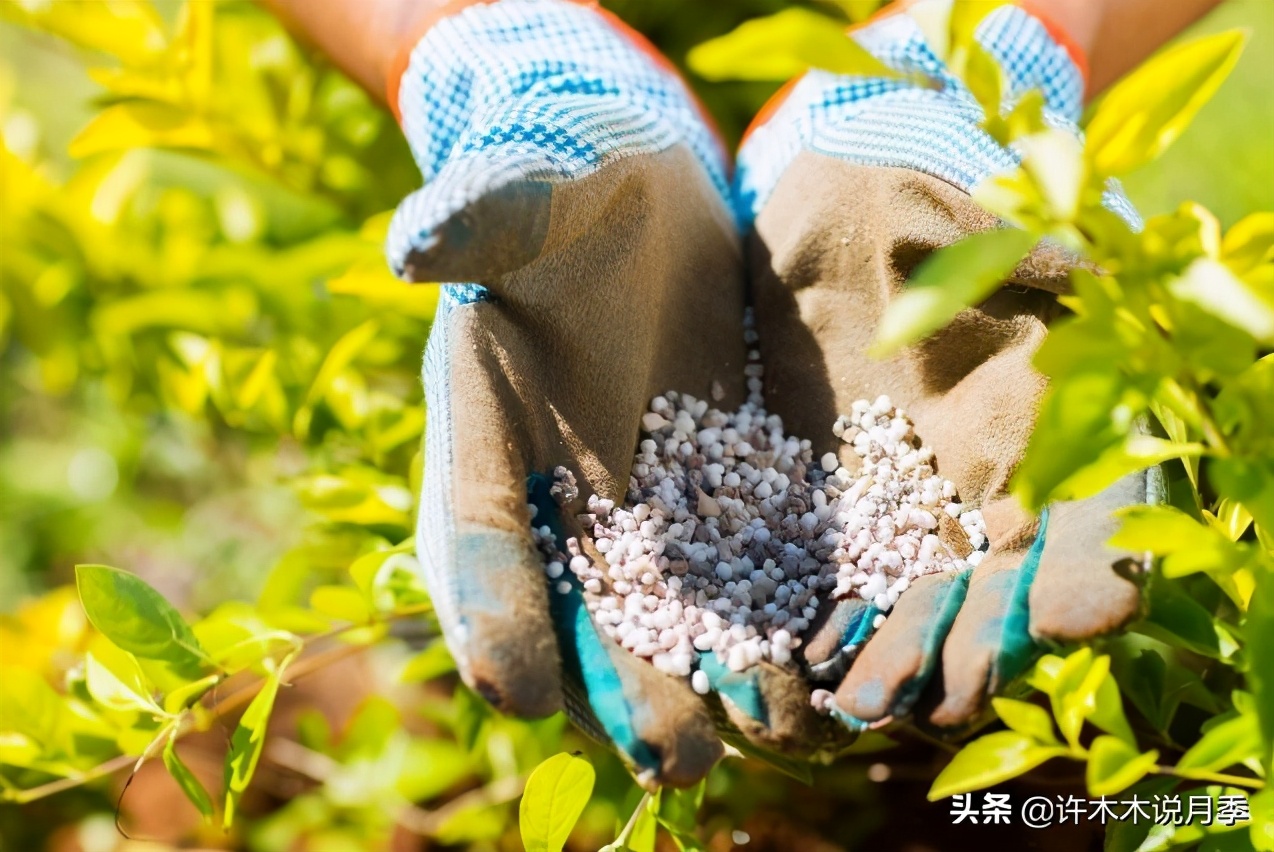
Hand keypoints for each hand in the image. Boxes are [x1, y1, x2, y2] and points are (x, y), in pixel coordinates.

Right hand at [388, 0, 838, 784]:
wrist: (643, 200)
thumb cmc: (566, 189)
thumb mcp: (528, 193)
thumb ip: (484, 216)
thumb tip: (418, 240)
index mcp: (485, 437)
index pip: (477, 536)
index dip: (489, 608)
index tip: (514, 683)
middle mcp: (560, 497)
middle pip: (579, 611)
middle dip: (622, 685)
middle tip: (673, 755)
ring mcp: (643, 507)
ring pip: (668, 614)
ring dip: (711, 680)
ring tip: (767, 733)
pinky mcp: (723, 494)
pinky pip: (745, 571)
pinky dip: (777, 623)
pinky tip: (824, 669)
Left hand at [736, 2, 1151, 732]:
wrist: (835, 207)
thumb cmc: (931, 207)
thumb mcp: (991, 237)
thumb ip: (1037, 288)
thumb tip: (1095, 312)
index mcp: (1048, 434)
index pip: (1091, 519)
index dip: (1091, 569)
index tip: (1084, 611)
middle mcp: (981, 491)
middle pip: (993, 591)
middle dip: (970, 645)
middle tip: (940, 695)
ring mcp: (899, 509)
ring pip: (909, 604)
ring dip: (893, 658)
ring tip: (862, 700)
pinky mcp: (818, 509)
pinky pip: (820, 578)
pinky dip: (812, 621)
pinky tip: (796, 657)